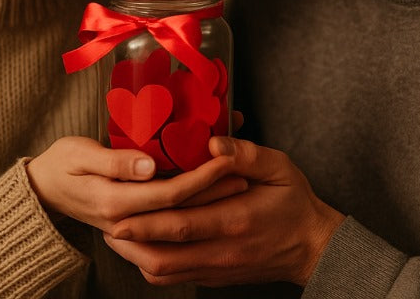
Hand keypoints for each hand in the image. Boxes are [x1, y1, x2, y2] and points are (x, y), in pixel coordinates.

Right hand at [24, 136, 247, 233]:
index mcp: (114, 202)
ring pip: (179, 220)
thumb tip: (148, 164)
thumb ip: (114, 160)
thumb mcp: (79, 153)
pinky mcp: (134, 226)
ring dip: (210, 204)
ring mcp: (131, 229)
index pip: (170, 194)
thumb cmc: (60, 164)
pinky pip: (168, 222)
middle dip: (216, 193)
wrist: (42, 191)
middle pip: (182, 211)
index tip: (226, 160)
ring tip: (239, 183)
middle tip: (245, 174)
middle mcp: (126, 222)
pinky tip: (212, 196)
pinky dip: (193, 209)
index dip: (201, 178)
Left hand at [103, 136, 344, 286]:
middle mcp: (221, 250)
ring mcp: (217, 268)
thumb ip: (246, 153)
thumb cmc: (295, 203)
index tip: (118, 213)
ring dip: (136, 256)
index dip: (146, 222)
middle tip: (106, 223)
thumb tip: (213, 142)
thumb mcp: (279, 168)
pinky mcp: (215, 277)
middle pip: (162, 256)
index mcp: (235, 219)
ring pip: (164, 272)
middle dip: (129, 242)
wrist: (313, 248)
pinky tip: (142, 246)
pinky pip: (175, 278)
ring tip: (117, 234)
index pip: (181, 225)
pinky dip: (153, 265)